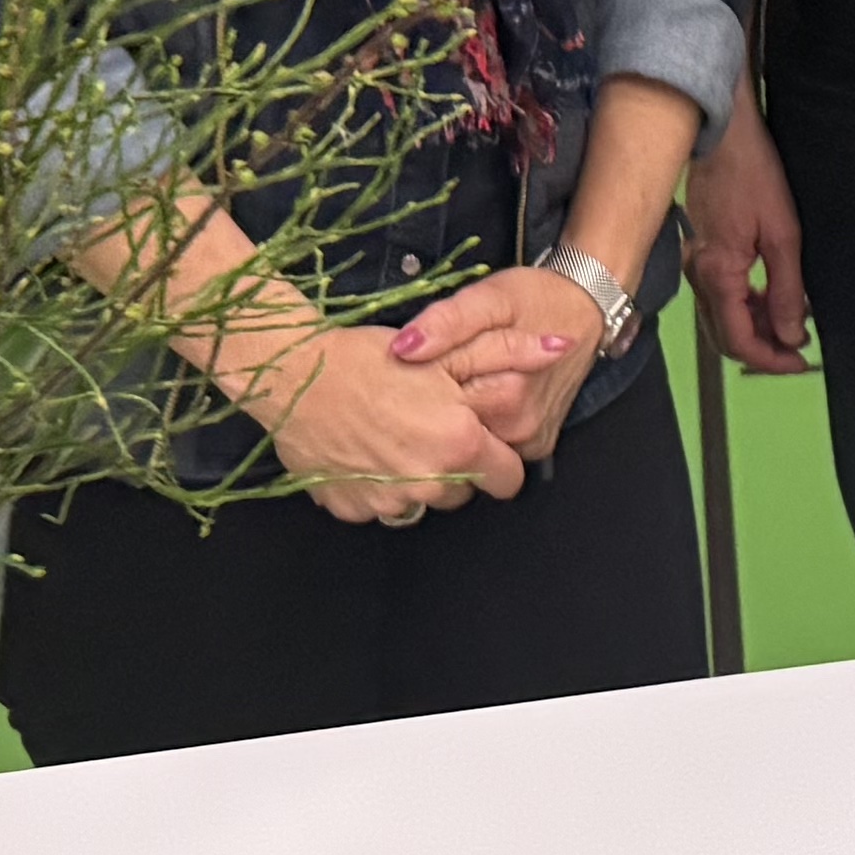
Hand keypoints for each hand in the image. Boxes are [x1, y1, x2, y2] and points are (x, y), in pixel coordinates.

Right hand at [232, 325, 531, 524]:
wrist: (292, 373)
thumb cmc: (368, 357)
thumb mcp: (447, 348)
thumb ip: (510, 353)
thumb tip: (562, 345)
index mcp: (460, 445)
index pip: (508, 478)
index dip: (496, 456)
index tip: (476, 436)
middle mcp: (429, 483)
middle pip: (463, 490)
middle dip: (453, 463)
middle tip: (425, 422)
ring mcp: (387, 503)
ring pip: (420, 500)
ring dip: (413, 475)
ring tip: (389, 431)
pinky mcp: (351, 509)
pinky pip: (378, 505)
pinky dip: (374, 484)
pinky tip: (361, 447)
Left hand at [395, 268, 596, 461]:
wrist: (585, 309)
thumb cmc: (534, 299)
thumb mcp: (489, 298)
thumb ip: (447, 322)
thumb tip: (403, 349)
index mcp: (507, 395)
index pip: (436, 405)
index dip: (425, 379)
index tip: (429, 357)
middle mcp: (521, 429)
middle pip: (453, 427)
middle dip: (441, 398)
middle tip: (450, 362)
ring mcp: (530, 442)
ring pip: (471, 437)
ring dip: (462, 410)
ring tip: (470, 374)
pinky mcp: (536, 446)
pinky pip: (494, 441)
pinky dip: (482, 419)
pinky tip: (485, 391)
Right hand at [688, 86, 815, 371]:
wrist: (723, 137)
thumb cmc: (753, 174)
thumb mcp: (784, 235)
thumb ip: (787, 291)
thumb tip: (791, 334)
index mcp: (717, 275)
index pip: (739, 341)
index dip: (771, 360)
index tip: (800, 362)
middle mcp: (698, 277)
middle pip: (726, 338)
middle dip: (764, 349)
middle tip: (799, 350)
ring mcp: (695, 266)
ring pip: (723, 319)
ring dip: (757, 328)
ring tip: (794, 322)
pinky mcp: (700, 255)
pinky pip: (719, 297)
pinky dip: (746, 307)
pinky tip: (773, 299)